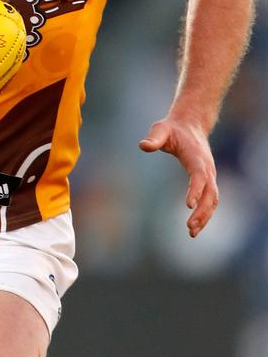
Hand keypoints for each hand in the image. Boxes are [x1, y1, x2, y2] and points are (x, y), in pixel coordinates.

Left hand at [139, 117, 218, 237]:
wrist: (191, 124)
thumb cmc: (172, 128)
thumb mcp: (161, 129)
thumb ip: (154, 138)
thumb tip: (143, 145)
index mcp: (197, 157)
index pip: (200, 176)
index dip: (196, 190)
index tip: (188, 205)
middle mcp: (207, 168)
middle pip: (210, 193)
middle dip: (202, 211)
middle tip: (189, 227)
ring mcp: (210, 175)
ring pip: (213, 200)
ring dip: (205, 217)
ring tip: (191, 232)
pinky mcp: (208, 180)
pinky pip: (211, 200)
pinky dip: (205, 213)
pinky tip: (195, 226)